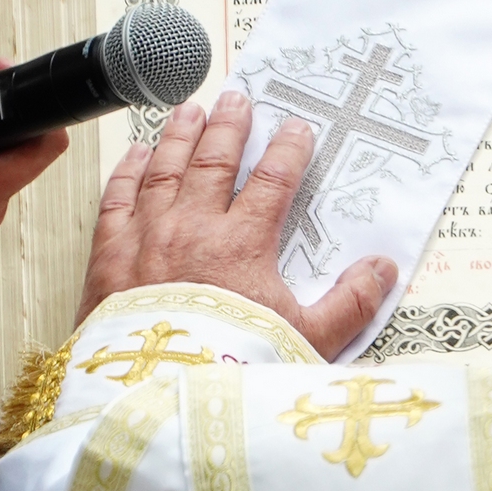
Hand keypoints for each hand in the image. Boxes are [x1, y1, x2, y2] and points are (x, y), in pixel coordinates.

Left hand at [79, 90, 399, 359]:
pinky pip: (117, 200)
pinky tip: (136, 155)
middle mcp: (192, 229)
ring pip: (164, 170)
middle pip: (213, 162)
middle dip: (229, 127)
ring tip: (190, 111)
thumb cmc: (231, 368)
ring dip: (179, 137)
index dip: (288, 151)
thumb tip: (383, 269)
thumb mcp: (307, 341)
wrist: (158, 391)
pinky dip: (127, 173)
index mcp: (242, 243)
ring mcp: (146, 238)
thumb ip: (349, 303)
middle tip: (238, 99)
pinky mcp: (108, 257)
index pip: (271, 182)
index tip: (297, 129)